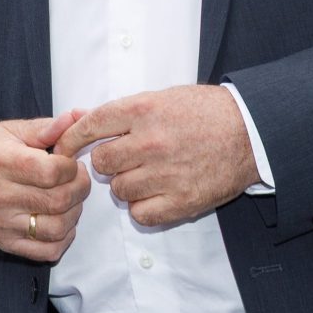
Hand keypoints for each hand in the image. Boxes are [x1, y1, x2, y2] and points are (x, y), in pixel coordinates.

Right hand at [0, 111, 91, 262]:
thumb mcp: (16, 130)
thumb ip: (47, 127)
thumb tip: (74, 120)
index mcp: (1, 163)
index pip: (52, 173)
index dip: (72, 168)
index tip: (72, 163)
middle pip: (58, 201)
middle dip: (79, 189)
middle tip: (77, 179)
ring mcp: (2, 222)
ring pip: (57, 228)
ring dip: (74, 213)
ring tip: (70, 198)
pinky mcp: (6, 241)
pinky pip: (47, 250)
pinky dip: (64, 238)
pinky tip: (61, 220)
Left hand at [53, 86, 256, 228]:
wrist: (251, 133)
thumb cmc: (205, 112)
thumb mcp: (162, 98)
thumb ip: (120, 112)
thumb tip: (77, 118)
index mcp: (143, 109)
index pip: (89, 126)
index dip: (69, 140)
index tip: (61, 149)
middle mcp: (151, 141)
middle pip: (100, 162)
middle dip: (108, 162)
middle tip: (126, 159)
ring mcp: (166, 173)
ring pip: (118, 190)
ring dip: (126, 185)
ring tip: (148, 174)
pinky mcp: (181, 201)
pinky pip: (139, 214)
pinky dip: (143, 207)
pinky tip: (158, 193)